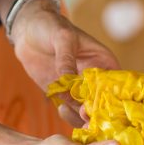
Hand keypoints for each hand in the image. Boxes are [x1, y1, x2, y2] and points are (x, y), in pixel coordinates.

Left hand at [10, 1, 117, 126]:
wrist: (27, 30)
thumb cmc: (50, 26)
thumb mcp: (62, 37)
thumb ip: (66, 59)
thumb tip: (69, 81)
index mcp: (103, 61)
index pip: (116, 83)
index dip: (114, 97)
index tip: (102, 105)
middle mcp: (95, 78)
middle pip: (103, 102)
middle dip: (97, 112)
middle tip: (84, 115)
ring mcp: (78, 88)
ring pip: (87, 111)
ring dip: (81, 118)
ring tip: (69, 111)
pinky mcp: (62, 94)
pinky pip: (70, 111)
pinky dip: (68, 115)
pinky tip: (61, 108)